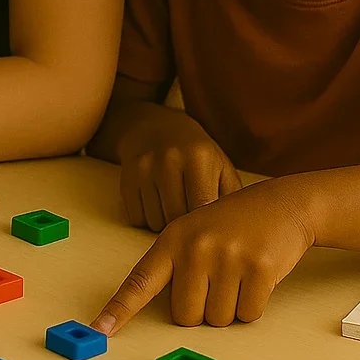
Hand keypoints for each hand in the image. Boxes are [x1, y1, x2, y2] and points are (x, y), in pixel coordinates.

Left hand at [92, 178, 314, 333]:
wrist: (281, 204)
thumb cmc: (232, 225)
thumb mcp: (195, 232)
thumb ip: (177, 266)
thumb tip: (178, 317)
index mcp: (172, 240)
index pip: (140, 281)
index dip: (119, 310)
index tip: (99, 330)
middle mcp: (195, 248)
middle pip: (186, 317)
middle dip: (203, 310)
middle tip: (218, 280)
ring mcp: (227, 257)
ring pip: (218, 320)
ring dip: (230, 308)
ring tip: (239, 274)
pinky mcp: (259, 268)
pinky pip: (248, 315)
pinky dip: (253, 306)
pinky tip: (257, 277)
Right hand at [120, 127, 242, 231]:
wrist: (155, 127)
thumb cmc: (198, 155)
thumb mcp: (222, 167)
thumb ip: (232, 198)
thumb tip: (234, 231)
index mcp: (199, 157)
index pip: (202, 206)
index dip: (206, 223)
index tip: (211, 227)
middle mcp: (169, 160)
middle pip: (177, 218)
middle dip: (186, 225)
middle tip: (192, 219)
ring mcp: (144, 168)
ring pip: (155, 221)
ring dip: (165, 224)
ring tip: (174, 208)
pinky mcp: (126, 178)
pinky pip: (136, 218)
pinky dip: (147, 219)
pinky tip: (156, 204)